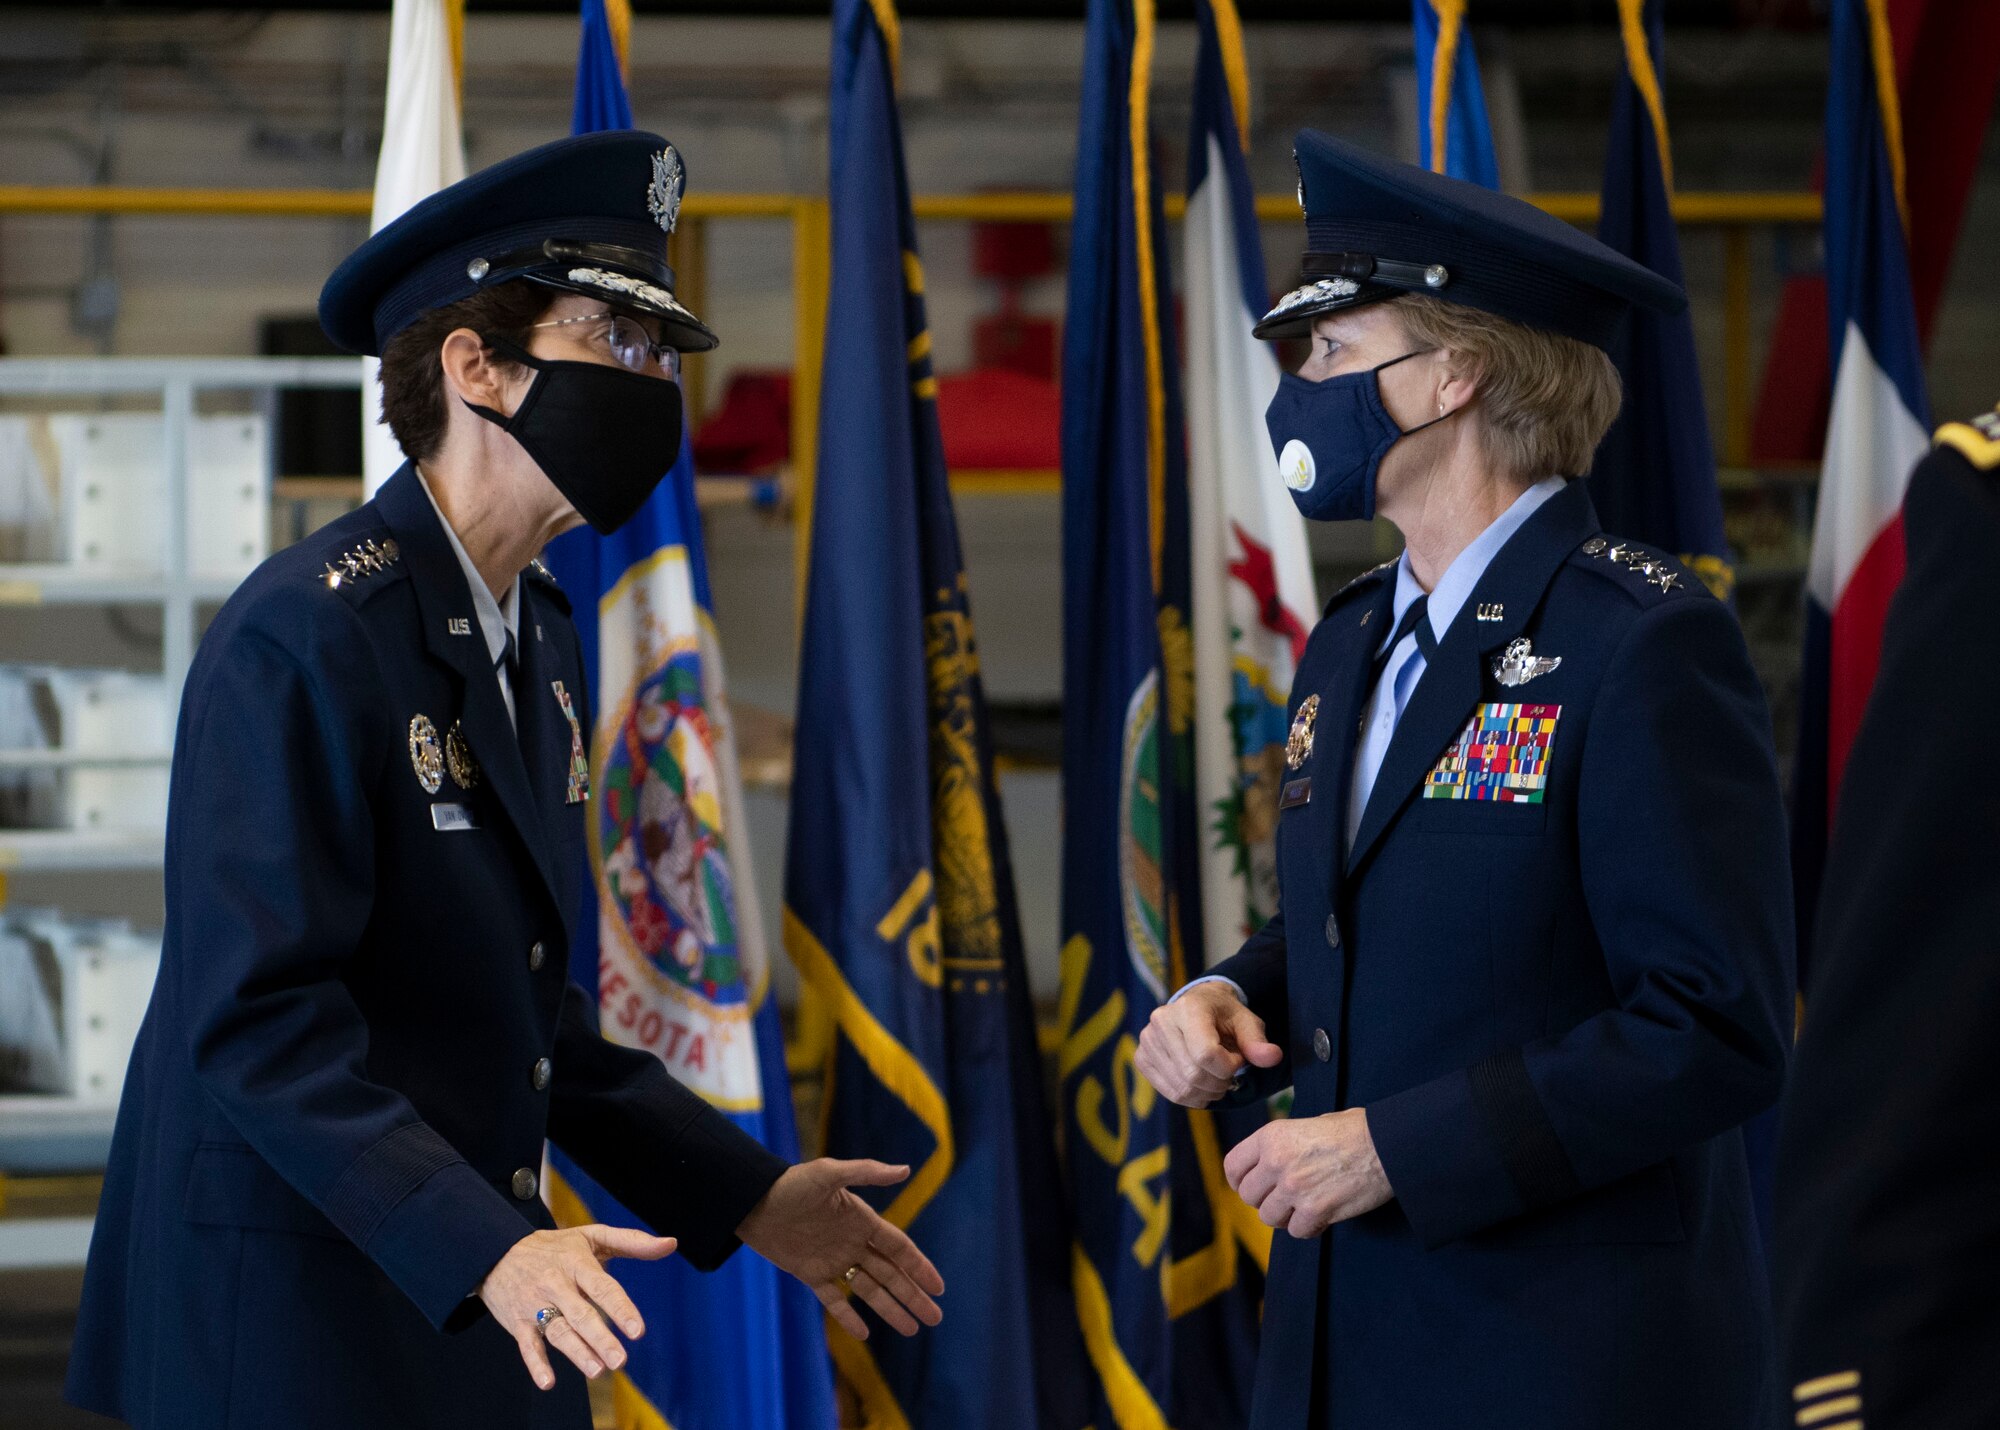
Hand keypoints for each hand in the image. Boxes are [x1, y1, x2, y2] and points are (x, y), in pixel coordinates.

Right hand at [478, 1224, 676, 1389]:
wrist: (496, 1250)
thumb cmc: (554, 1246)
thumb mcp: (591, 1236)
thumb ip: (632, 1241)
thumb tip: (671, 1244)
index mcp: (577, 1263)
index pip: (603, 1288)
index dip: (621, 1309)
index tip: (637, 1331)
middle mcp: (557, 1284)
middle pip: (581, 1314)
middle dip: (600, 1338)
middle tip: (620, 1360)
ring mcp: (535, 1304)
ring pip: (558, 1331)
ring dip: (576, 1352)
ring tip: (597, 1370)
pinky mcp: (517, 1322)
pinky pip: (527, 1345)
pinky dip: (536, 1364)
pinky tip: (548, 1382)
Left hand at [738, 1159, 945, 1340]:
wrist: (751, 1201)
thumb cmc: (791, 1183)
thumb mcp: (829, 1173)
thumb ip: (867, 1172)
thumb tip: (905, 1169)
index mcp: (862, 1221)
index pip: (899, 1248)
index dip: (920, 1268)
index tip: (939, 1288)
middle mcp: (852, 1243)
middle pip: (891, 1274)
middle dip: (913, 1295)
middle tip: (935, 1318)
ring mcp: (833, 1261)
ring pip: (869, 1290)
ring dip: (890, 1309)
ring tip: (912, 1329)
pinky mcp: (810, 1274)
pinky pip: (833, 1300)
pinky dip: (849, 1317)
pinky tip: (865, 1334)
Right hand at [1135, 981, 1284, 1107]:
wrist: (1197, 1006)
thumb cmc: (1225, 1015)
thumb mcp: (1246, 1022)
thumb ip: (1257, 1042)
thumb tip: (1273, 1058)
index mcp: (1189, 1008)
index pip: (1206, 1054)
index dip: (1228, 1067)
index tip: (1238, 1060)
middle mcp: (1162, 1021)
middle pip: (1193, 1075)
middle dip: (1219, 1083)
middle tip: (1229, 1075)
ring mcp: (1148, 1040)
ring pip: (1181, 1088)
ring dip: (1206, 1093)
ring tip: (1216, 1079)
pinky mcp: (1142, 1057)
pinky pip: (1169, 1092)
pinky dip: (1191, 1097)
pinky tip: (1202, 1085)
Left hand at [1223, 1109, 1392, 1237]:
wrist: (1386, 1145)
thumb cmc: (1353, 1131)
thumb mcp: (1309, 1123)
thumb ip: (1285, 1143)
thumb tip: (1270, 1162)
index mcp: (1271, 1136)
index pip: (1233, 1166)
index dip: (1239, 1180)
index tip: (1249, 1186)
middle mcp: (1276, 1162)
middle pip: (1249, 1196)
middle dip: (1265, 1200)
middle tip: (1284, 1199)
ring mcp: (1294, 1188)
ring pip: (1269, 1217)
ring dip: (1285, 1216)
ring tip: (1304, 1207)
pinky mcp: (1314, 1210)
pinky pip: (1297, 1231)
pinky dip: (1308, 1228)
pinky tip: (1321, 1216)